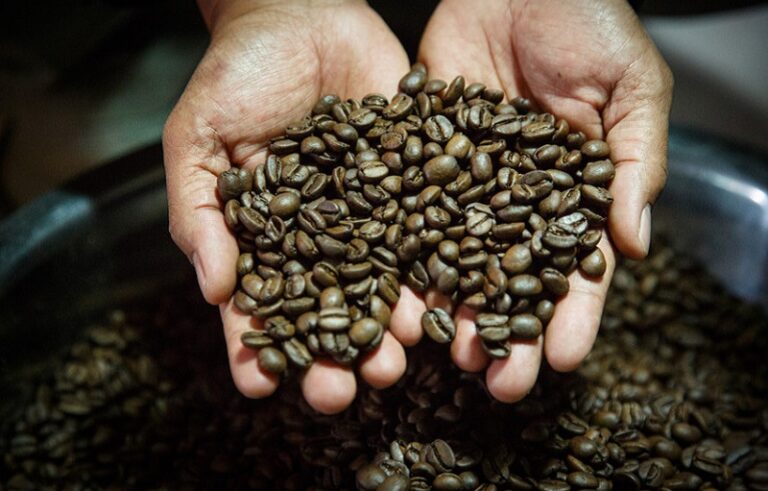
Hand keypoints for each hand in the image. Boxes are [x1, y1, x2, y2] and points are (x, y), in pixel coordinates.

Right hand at [163, 0, 412, 413]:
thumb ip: (200, 212)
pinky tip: (439, 304)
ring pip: (382, 284)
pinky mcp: (413, 184)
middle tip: (340, 392)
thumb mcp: (198, 138)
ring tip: (394, 362)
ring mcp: (370, 215)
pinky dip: (434, 269)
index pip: (257, 304)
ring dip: (388, 328)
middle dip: (333, 353)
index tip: (259, 385)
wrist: (300, 12)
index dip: (255, 346)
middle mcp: (321, 236)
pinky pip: (426, 231)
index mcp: (264, 235)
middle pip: (327, 309)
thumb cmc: (236, 73)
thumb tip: (212, 288)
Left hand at [416, 0, 672, 400]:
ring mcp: (463, 183)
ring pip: (455, 258)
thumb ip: (632, 162)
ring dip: (452, 309)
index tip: (564, 358)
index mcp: (571, 193)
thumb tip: (633, 242)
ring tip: (447, 356)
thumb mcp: (631, 88)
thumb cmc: (589, 21)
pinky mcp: (417, 157)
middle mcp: (514, 200)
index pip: (575, 267)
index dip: (572, 314)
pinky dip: (402, 252)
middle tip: (501, 386)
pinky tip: (396, 295)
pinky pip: (408, 209)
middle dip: (509, 333)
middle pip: (511, 279)